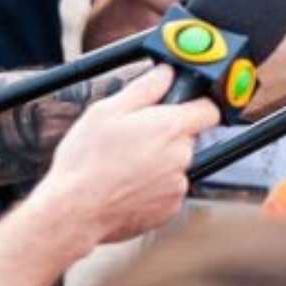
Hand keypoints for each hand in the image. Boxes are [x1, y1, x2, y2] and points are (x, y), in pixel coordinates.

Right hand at [31, 65, 219, 249]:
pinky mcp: (170, 208)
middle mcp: (182, 156)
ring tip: (123, 165)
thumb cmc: (86, 161)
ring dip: (158, 162)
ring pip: (175, 164)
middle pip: (187, 137)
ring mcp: (178, 185)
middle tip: (133, 137)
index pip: (209, 109)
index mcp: (171, 128)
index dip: (197, 104)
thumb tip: (166, 73)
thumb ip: (145, 88)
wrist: (75, 212)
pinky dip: (152, 187)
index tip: (182, 105)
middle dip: (166, 135)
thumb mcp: (107, 110)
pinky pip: (167, 190)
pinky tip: (126, 185)